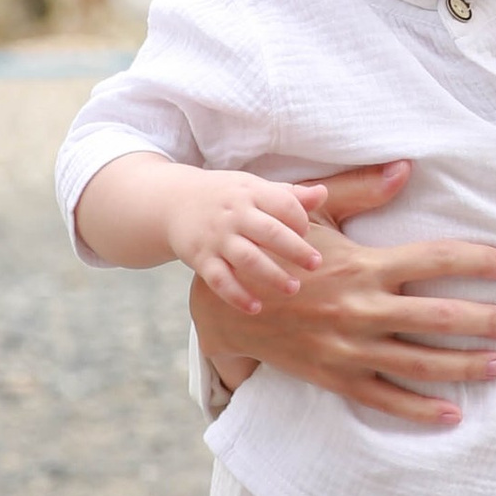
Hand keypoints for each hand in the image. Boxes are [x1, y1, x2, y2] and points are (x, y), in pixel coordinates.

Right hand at [75, 154, 331, 318]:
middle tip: (316, 264)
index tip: (308, 234)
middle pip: (269, 232)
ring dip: (271, 275)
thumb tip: (323, 193)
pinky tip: (256, 308)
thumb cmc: (226, 196)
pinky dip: (236, 295)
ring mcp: (216, 238)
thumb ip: (288, 194)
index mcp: (250, 193)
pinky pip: (220, 280)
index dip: (299, 219)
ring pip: (247, 259)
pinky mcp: (201, 259)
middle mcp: (234, 215)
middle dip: (295, 249)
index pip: (282, 204)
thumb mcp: (253, 187)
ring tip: (293, 288)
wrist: (173, 203)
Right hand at [189, 200, 495, 427]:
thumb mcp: (314, 214)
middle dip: (484, 320)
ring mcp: (349, 348)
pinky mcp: (336, 377)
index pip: (436, 258)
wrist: (229, 308)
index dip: (478, 260)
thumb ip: (360, 188)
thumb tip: (406, 167)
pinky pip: (384, 398)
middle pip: (437, 316)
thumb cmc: (280, 253)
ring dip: (464, 365)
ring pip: (418, 362)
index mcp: (364, 265)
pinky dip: (419, 410)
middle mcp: (362, 308)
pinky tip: (453, 413)